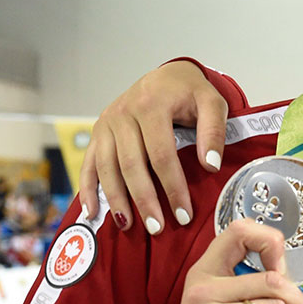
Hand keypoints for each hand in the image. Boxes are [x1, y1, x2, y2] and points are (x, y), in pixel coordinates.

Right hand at [78, 60, 227, 233]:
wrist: (168, 76)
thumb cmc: (191, 92)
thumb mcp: (212, 102)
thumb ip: (214, 131)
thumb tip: (211, 165)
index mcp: (151, 105)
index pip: (161, 154)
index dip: (172, 187)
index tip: (183, 214)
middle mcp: (123, 113)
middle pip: (131, 165)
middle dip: (144, 199)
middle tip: (158, 227)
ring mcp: (106, 123)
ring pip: (106, 167)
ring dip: (117, 199)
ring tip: (129, 225)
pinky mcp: (97, 132)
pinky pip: (88, 163)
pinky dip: (88, 189)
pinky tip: (93, 213)